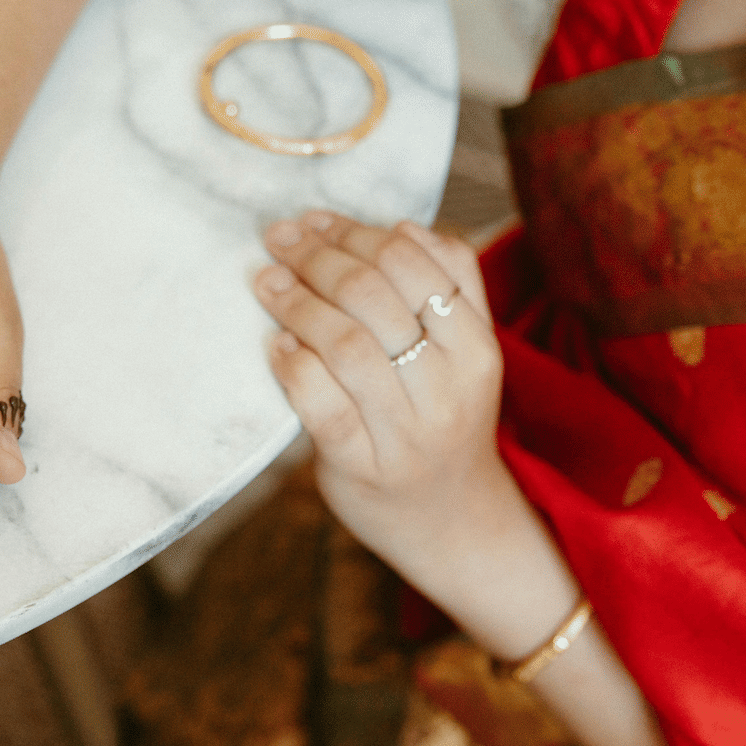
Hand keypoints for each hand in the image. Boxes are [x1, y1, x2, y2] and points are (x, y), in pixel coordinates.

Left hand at [253, 212, 522, 591]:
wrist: (453, 524)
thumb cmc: (442, 423)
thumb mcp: (467, 356)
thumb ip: (450, 289)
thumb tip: (401, 225)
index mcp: (478, 347)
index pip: (417, 263)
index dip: (356, 232)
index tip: (314, 221)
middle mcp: (449, 387)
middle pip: (376, 295)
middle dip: (318, 257)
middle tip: (280, 240)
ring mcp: (406, 431)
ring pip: (346, 343)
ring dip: (297, 303)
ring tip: (266, 282)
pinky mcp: (362, 466)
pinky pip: (320, 403)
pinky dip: (292, 366)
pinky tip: (275, 347)